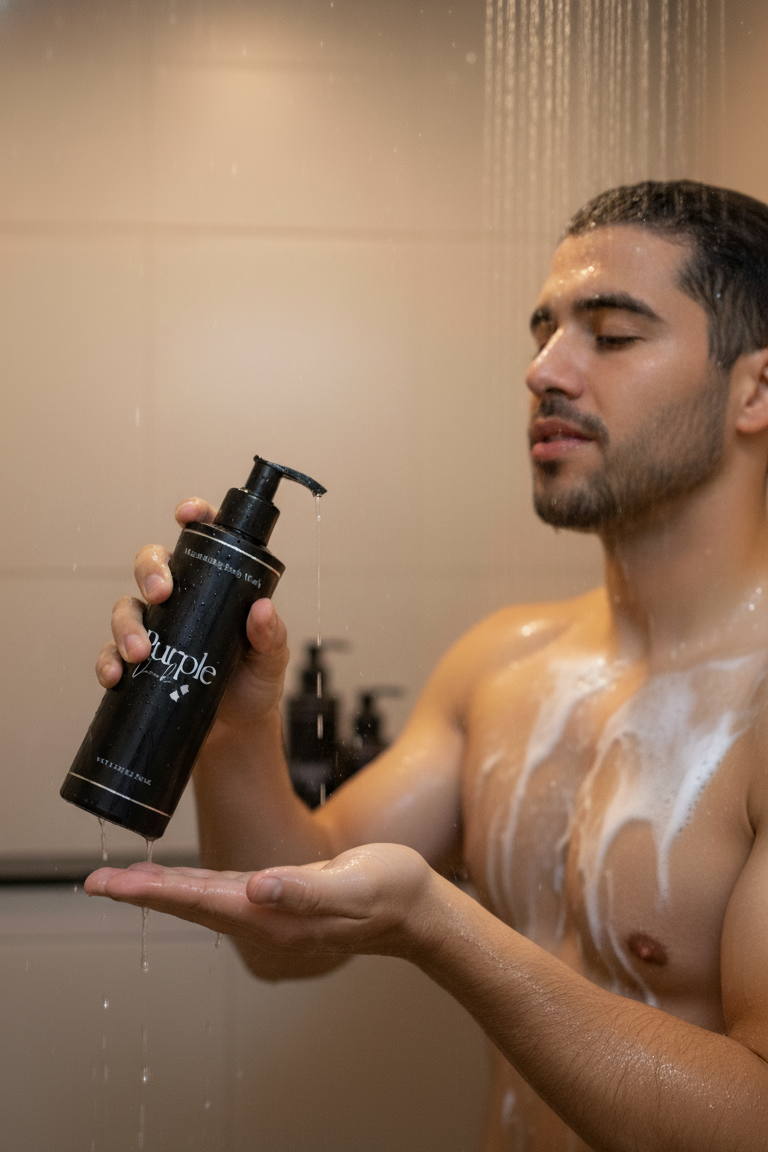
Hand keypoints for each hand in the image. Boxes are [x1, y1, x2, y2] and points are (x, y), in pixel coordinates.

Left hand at [84, 844, 437, 958]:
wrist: (418, 910)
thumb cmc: (392, 892)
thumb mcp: (355, 883)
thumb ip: (305, 889)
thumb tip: (256, 887)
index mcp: (277, 917)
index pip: (201, 903)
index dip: (154, 892)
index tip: (111, 885)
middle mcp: (267, 923)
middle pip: (192, 907)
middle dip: (143, 894)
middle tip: (96, 883)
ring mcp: (273, 919)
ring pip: (205, 905)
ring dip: (163, 894)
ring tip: (125, 883)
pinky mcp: (281, 906)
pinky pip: (226, 900)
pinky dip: (195, 891)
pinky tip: (182, 885)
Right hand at [94, 497, 289, 723]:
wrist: (235, 733)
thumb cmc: (255, 685)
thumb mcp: (271, 660)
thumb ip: (270, 636)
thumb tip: (261, 610)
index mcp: (216, 586)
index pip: (201, 541)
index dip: (192, 517)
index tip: (186, 515)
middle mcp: (181, 601)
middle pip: (152, 565)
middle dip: (149, 572)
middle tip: (161, 595)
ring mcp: (156, 631)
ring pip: (126, 608)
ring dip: (126, 625)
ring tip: (141, 652)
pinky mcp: (138, 664)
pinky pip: (110, 653)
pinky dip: (107, 661)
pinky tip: (116, 675)